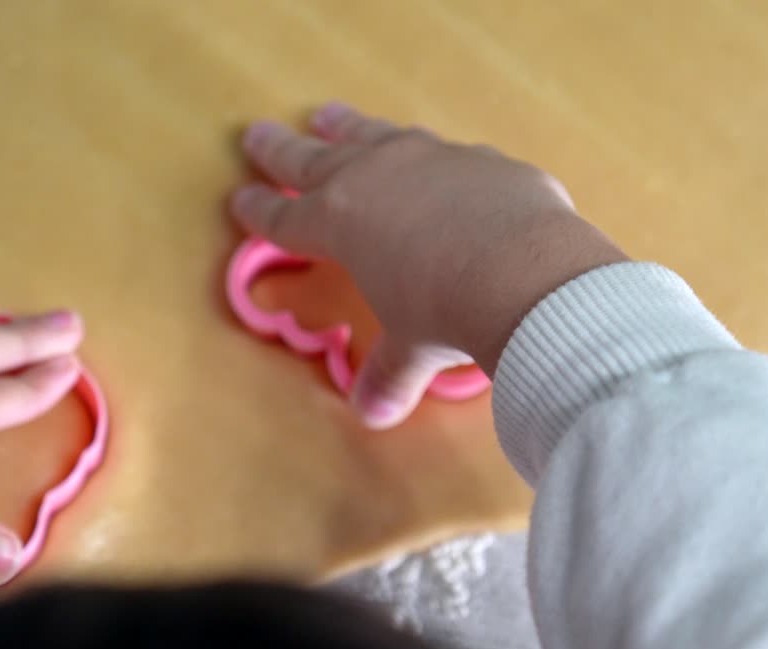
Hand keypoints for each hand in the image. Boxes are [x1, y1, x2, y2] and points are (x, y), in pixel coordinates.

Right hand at [231, 102, 626, 427]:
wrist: (526, 271)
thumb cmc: (448, 310)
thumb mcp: (413, 348)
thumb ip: (392, 373)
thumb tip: (376, 413)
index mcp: (339, 222)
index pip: (285, 217)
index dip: (259, 211)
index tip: (240, 199)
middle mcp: (374, 178)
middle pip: (313, 159)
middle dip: (280, 150)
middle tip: (256, 133)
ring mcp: (427, 159)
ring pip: (372, 136)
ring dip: (346, 128)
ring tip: (328, 117)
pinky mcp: (478, 159)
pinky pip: (440, 151)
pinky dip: (425, 155)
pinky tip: (432, 157)